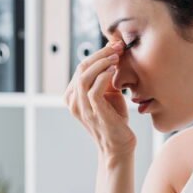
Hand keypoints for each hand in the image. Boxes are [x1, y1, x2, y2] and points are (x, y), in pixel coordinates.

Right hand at [65, 41, 135, 159]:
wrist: (119, 146)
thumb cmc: (115, 120)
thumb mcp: (109, 95)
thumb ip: (105, 78)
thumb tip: (112, 54)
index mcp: (73, 96)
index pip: (81, 67)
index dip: (98, 54)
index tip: (115, 46)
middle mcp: (73, 101)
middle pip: (81, 68)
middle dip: (100, 54)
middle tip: (117, 47)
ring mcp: (81, 108)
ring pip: (84, 76)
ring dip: (102, 63)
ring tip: (116, 57)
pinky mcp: (93, 113)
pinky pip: (94, 90)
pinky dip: (104, 77)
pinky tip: (114, 71)